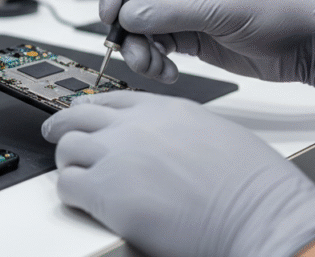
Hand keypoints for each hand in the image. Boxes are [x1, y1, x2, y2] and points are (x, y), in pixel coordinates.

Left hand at [42, 91, 314, 256]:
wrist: (260, 215)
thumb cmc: (254, 186)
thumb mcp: (218, 133)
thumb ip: (181, 130)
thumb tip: (168, 143)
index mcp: (165, 109)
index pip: (113, 99)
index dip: (93, 109)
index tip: (84, 114)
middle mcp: (136, 125)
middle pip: (80, 115)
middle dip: (64, 124)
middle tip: (55, 133)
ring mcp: (117, 155)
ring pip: (67, 146)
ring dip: (67, 160)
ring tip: (73, 173)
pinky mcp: (106, 191)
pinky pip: (67, 184)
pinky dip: (70, 191)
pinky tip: (82, 199)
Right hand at [99, 0, 314, 94]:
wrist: (311, 47)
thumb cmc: (279, 10)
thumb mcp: (221, 6)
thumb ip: (169, 11)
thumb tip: (126, 16)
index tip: (110, 13)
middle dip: (127, 27)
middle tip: (130, 49)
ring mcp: (183, 10)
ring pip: (140, 28)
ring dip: (140, 50)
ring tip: (154, 67)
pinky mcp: (188, 37)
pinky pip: (155, 48)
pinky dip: (154, 62)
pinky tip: (169, 72)